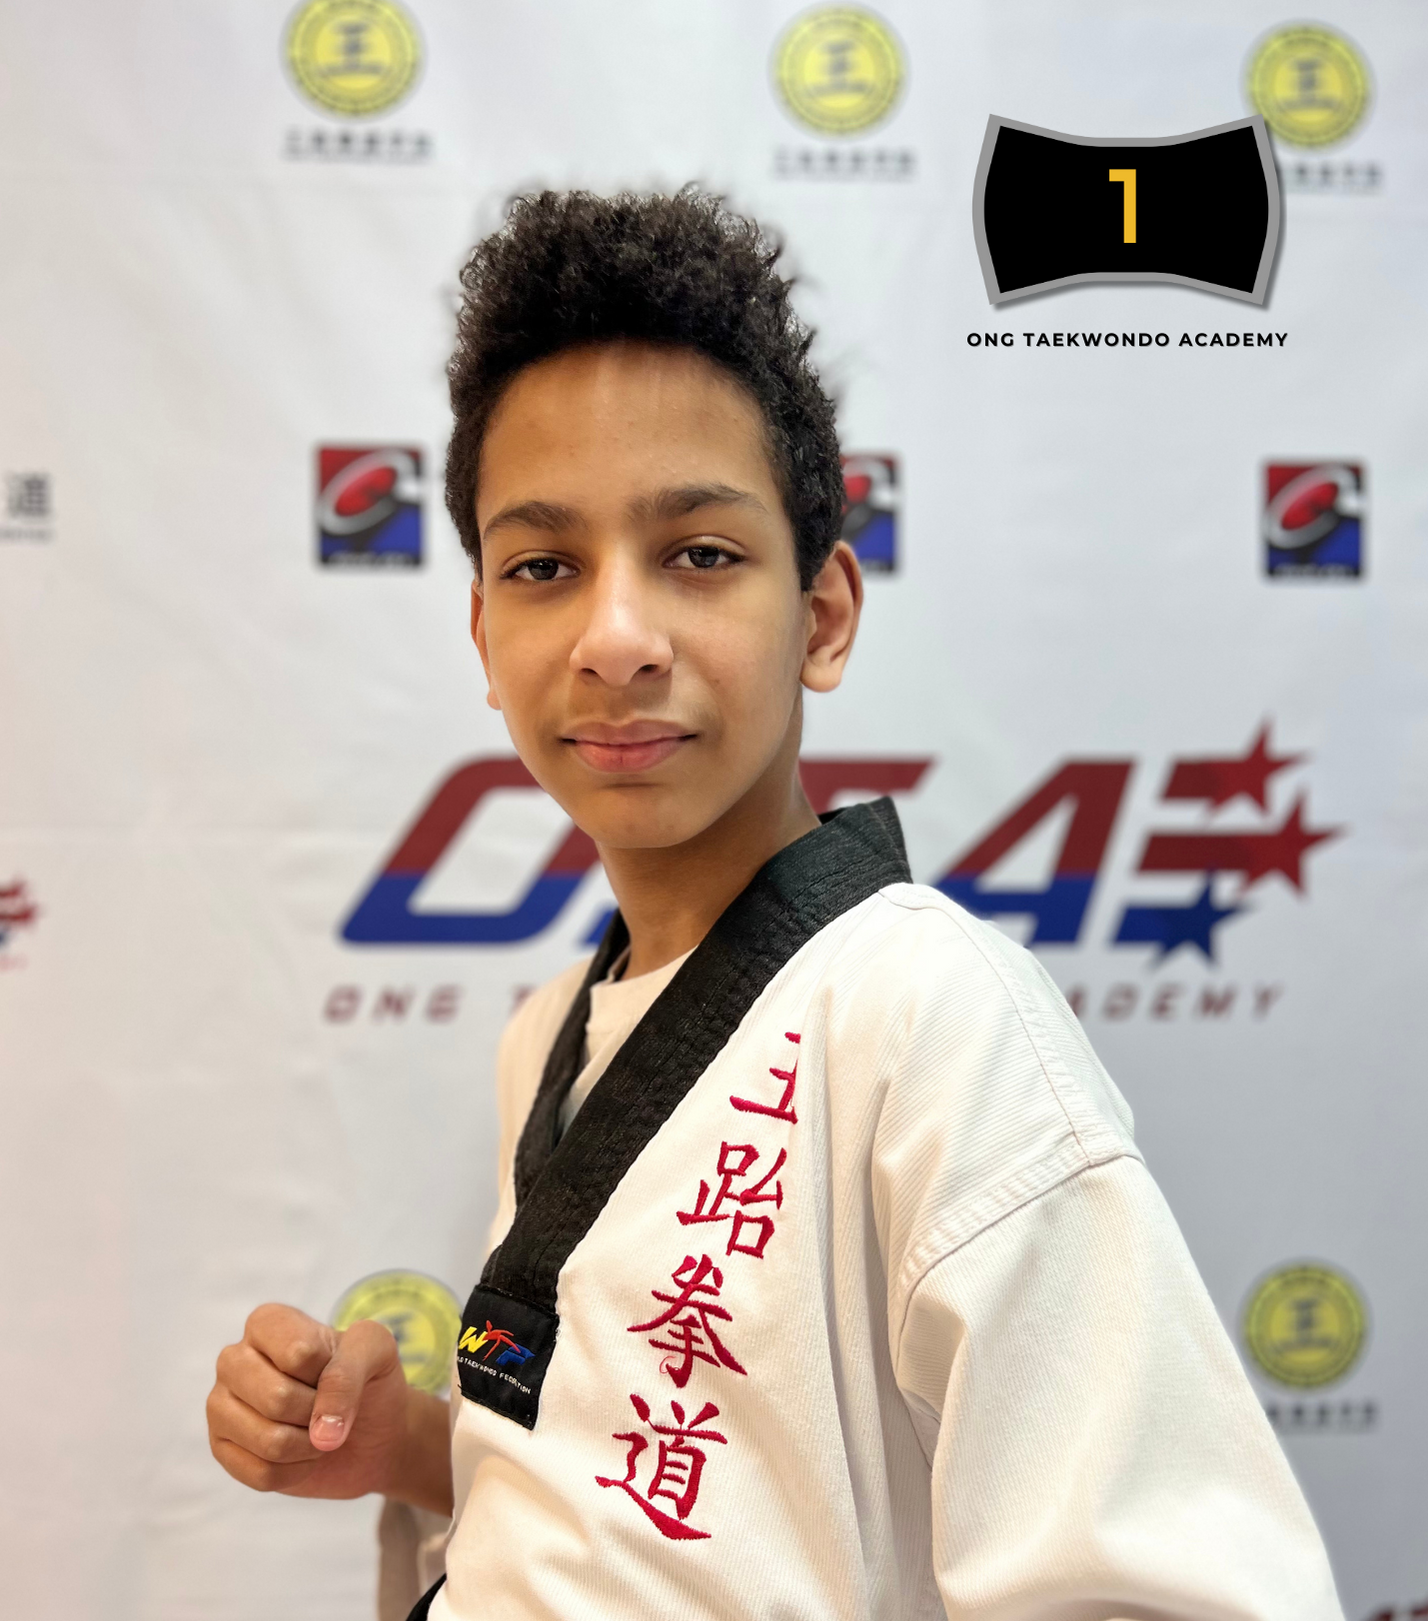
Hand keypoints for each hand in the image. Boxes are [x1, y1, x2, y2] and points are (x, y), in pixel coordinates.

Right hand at [207, 1303, 417, 1501]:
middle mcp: (234, 1359)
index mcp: (267, 1323)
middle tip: (326, 1407)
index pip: (299, 1354)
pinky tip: (300, 1454)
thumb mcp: (376, 1352)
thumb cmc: (367, 1380)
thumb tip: (320, 1431)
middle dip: (317, 1412)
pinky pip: (262, 1474)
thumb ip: (349, 1373)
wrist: (370, 1431)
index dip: (331, 1373)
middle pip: (277, 1398)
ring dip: (310, 1445)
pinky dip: (296, 1470)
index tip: (337, 1370)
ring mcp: (221, 1404)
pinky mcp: (222, 1449)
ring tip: (315, 1430)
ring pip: (268, 1441)